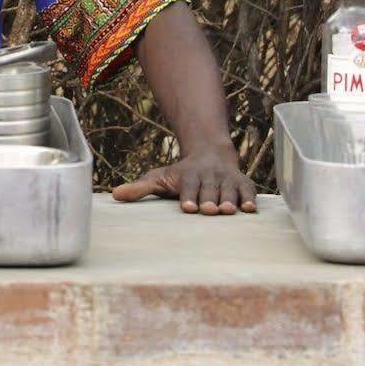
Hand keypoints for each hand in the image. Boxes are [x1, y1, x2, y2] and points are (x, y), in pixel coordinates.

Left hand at [112, 146, 256, 214]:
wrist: (209, 154)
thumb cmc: (181, 174)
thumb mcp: (159, 178)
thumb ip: (140, 188)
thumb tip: (114, 195)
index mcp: (189, 175)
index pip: (188, 186)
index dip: (188, 196)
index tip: (188, 207)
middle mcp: (209, 176)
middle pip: (210, 189)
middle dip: (210, 199)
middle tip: (209, 210)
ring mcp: (227, 179)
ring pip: (229, 189)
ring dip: (229, 199)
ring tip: (228, 211)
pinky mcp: (243, 183)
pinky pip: (248, 190)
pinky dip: (249, 198)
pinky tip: (250, 209)